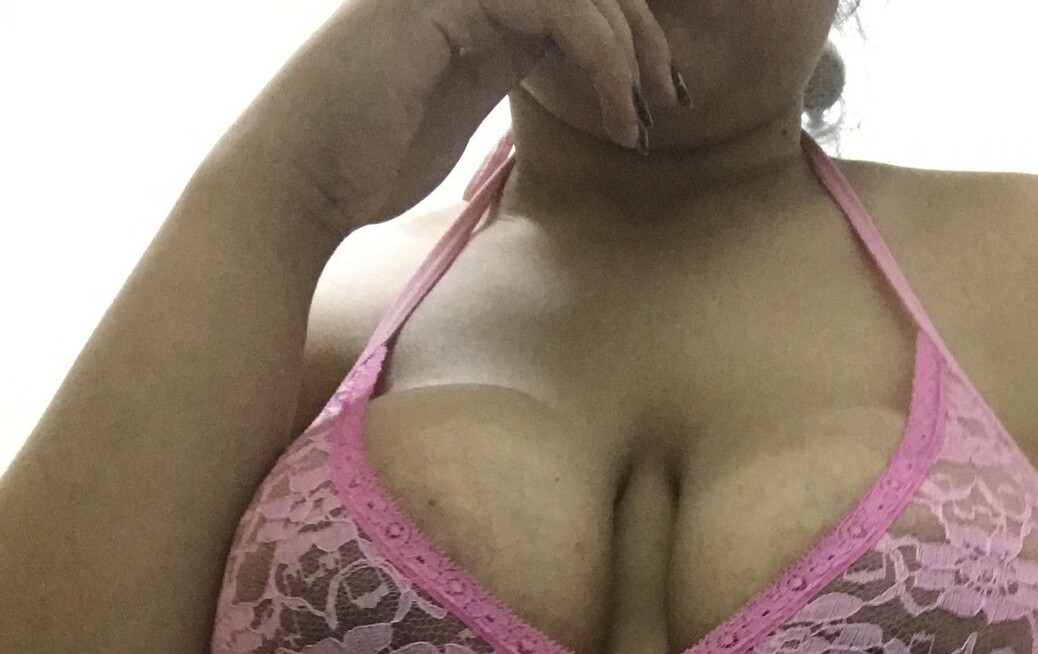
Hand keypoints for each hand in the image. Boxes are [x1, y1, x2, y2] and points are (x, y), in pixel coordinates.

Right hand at [208, 0, 678, 242]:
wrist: (303, 181)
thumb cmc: (370, 162)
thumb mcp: (460, 107)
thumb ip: (507, 68)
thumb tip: (575, 70)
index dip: (624, 30)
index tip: (653, 95)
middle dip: (640, 33)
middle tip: (665, 98)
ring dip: (627, 49)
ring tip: (639, 115)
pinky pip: (556, 7)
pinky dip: (600, 56)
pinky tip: (613, 109)